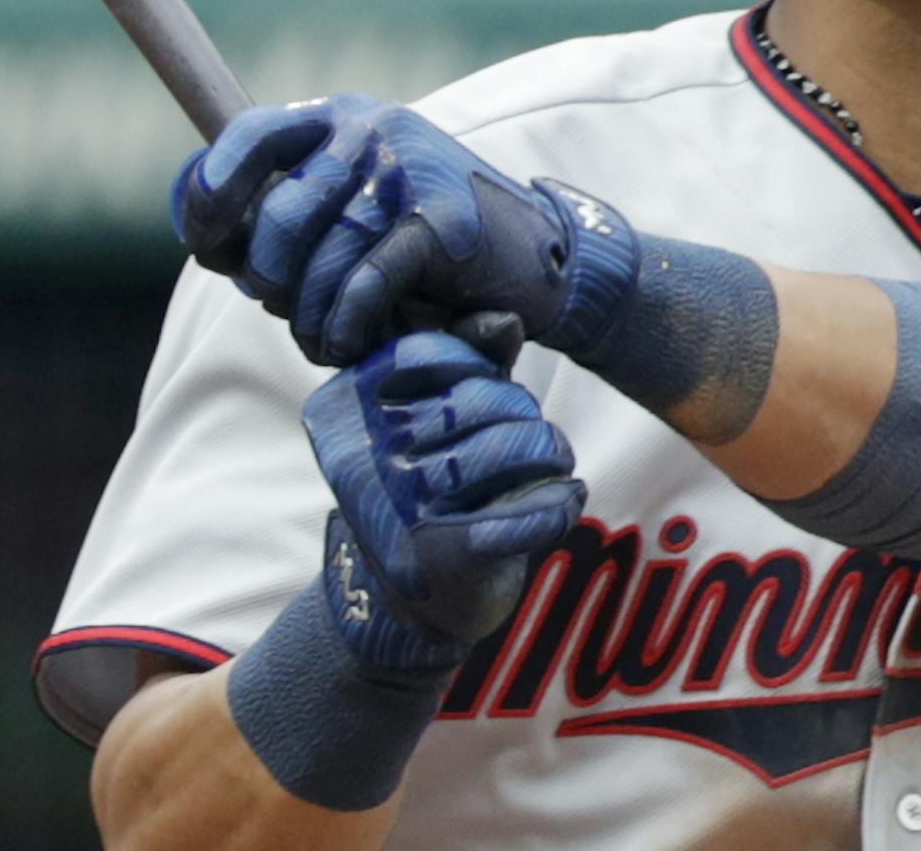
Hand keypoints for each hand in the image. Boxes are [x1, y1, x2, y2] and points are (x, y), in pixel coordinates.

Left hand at [171, 92, 637, 365]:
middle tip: (296, 311)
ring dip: (313, 322)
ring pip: (318, 263)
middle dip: (272, 284)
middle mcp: (370, 128)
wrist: (538, 258)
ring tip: (331, 340)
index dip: (212, 197)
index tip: (215, 252)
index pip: (248, 137)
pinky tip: (360, 343)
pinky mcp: (439, 218)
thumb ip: (290, 212)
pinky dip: (351, 327)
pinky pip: (362, 286)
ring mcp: (406, 169)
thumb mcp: (355, 205)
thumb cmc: (426, 246)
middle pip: (276, 218)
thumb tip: (214, 242)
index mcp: (339, 117)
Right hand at [303, 329, 584, 664]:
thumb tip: (506, 320)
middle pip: (479, 400)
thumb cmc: (434, 478)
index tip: (493, 390)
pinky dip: (559, 505)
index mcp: (349, 407)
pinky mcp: (445, 558)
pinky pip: (524, 517)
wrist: (417, 598)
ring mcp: (402, 508)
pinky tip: (571, 497)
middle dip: (522, 413)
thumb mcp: (442, 409)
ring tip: (557, 462)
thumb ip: (472, 356)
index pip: (434, 353)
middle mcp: (365, 456)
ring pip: (509, 450)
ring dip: (551, 453)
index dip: (479, 366)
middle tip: (537, 437)